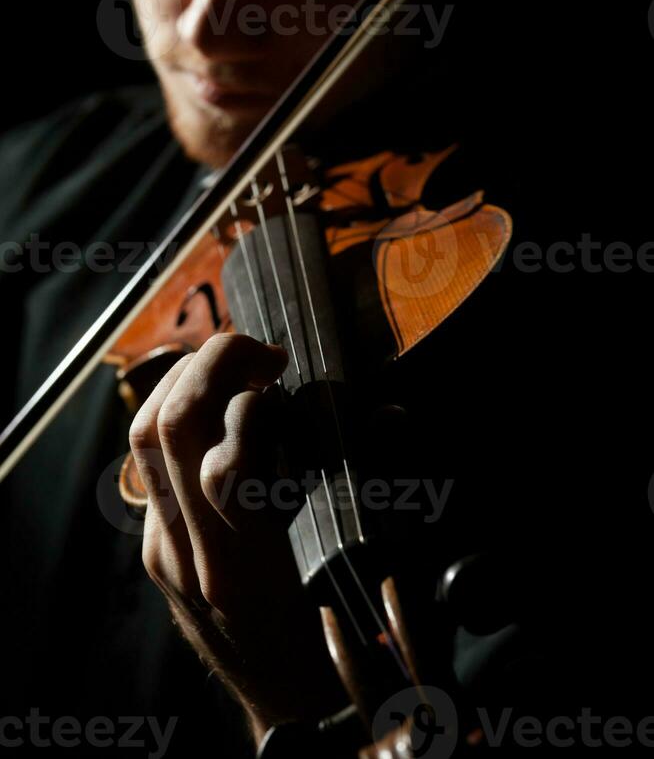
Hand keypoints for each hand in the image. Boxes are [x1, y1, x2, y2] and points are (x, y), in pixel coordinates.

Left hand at [128, 333, 345, 743]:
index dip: (253, 399)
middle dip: (209, 364)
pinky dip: (178, 421)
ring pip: (143, 441)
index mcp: (248, 569)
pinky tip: (220, 414)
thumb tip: (389, 415)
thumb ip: (379, 487)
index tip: (285, 372)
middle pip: (166, 430)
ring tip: (234, 370)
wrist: (295, 716)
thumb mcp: (372, 572)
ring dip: (183, 383)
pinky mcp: (159, 551)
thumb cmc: (341, 651)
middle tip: (258, 352)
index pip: (222, 458)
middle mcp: (192, 558)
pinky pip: (149, 467)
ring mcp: (166, 554)